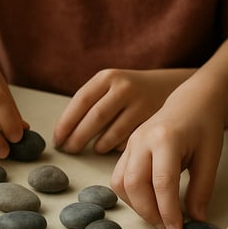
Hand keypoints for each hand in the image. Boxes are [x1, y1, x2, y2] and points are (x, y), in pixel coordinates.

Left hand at [53, 68, 193, 153]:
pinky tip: (114, 149)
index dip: (66, 123)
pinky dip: (118, 147)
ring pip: (113, 131)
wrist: (170, 85)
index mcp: (107, 77)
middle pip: (95, 117)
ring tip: (94, 150)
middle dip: (78, 138)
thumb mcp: (110, 86)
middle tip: (69, 150)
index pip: (80, 101)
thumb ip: (90, 104)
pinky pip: (130, 139)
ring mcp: (141, 102)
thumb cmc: (129, 91)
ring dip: (99, 145)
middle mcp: (124, 86)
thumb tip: (63, 134)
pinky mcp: (154, 118)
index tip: (57, 139)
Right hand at [110, 95, 223, 228]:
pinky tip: (148, 203)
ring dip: (137, 206)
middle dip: (149, 212)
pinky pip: (119, 178)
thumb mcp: (211, 157)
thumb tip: (195, 219)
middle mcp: (142, 139)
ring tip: (158, 218)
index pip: (162, 182)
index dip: (168, 210)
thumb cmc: (204, 127)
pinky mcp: (126, 148)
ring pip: (121, 183)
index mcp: (166, 139)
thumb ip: (202, 189)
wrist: (191, 101)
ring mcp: (130, 143)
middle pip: (135, 184)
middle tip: (167, 228)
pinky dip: (130, 196)